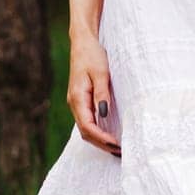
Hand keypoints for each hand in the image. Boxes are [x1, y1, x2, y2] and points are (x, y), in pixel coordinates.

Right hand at [67, 31, 121, 155]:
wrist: (83, 42)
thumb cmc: (93, 55)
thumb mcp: (101, 73)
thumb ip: (102, 94)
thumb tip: (103, 115)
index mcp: (77, 97)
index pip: (87, 126)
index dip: (101, 138)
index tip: (117, 145)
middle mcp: (74, 103)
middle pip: (85, 132)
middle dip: (101, 144)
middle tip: (120, 152)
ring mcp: (76, 102)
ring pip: (86, 128)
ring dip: (100, 140)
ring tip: (117, 148)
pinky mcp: (81, 100)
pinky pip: (88, 121)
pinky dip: (98, 131)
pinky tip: (110, 134)